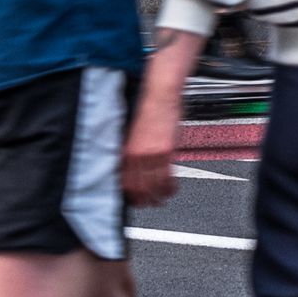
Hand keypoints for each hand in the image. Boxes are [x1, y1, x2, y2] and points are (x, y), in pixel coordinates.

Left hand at [119, 32, 200, 206]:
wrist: (160, 93)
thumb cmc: (146, 109)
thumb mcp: (131, 134)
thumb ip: (130, 152)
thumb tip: (132, 168)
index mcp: (125, 151)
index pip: (125, 183)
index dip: (130, 195)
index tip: (135, 199)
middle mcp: (136, 156)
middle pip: (139, 188)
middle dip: (144, 199)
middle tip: (149, 203)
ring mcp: (151, 154)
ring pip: (154, 185)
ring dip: (158, 196)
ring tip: (162, 199)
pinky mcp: (166, 150)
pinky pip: (168, 176)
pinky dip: (171, 186)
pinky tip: (172, 189)